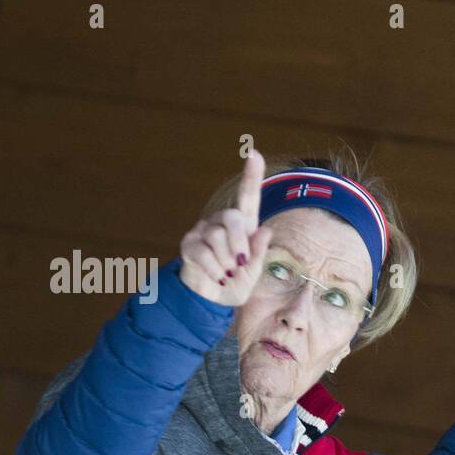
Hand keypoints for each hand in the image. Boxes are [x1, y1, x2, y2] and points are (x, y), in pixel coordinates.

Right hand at [178, 150, 272, 305]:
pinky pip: (203, 252)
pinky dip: (214, 269)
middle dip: (240, 243)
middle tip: (240, 263)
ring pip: (217, 237)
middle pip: (232, 217)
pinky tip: (216, 276)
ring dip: (226, 262)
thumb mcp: (254, 273)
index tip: (254, 153)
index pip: (248, 197)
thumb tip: (265, 230)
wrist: (212, 301)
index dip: (251, 176)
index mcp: (244, 226)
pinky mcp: (189, 244)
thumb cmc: (236, 283)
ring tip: (226, 273)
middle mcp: (222, 223)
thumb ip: (259, 254)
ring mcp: (203, 231)